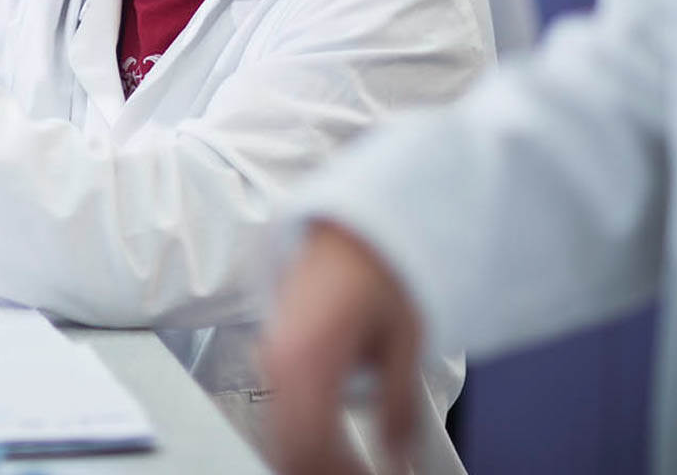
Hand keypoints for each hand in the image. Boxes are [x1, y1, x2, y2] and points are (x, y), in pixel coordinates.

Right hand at [261, 221, 425, 474]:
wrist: (346, 227)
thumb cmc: (376, 267)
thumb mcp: (405, 338)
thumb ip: (399, 403)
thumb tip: (396, 453)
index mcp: (307, 357)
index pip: (312, 445)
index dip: (341, 473)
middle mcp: (278, 360)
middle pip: (288, 447)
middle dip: (323, 470)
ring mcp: (271, 357)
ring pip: (278, 434)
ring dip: (311, 460)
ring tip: (352, 469)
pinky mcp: (275, 354)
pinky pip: (280, 413)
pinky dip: (302, 440)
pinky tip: (333, 448)